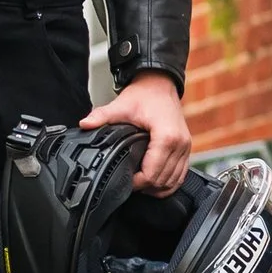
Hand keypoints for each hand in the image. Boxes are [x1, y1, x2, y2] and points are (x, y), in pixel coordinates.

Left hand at [82, 72, 192, 194]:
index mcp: (166, 136)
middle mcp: (179, 143)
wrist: (160, 85)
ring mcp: (185, 147)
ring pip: (174, 181)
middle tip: (130, 185)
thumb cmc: (145, 95)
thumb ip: (102, 116)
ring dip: (157, 188)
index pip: (152, 173)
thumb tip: (85, 125)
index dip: (137, 182)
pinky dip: (168, 182)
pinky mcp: (186, 149)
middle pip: (163, 180)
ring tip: (141, 186)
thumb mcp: (121, 106)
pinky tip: (155, 183)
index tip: (125, 181)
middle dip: (145, 187)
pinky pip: (181, 174)